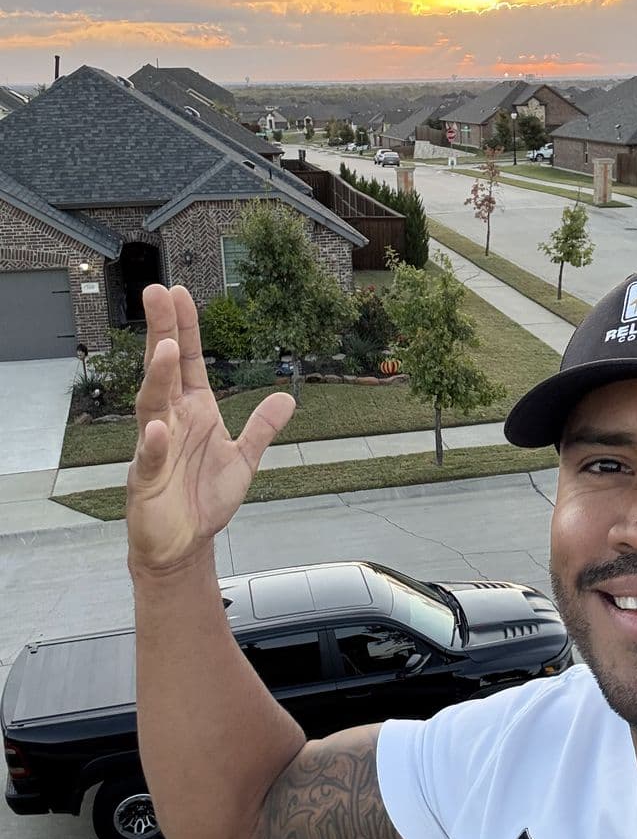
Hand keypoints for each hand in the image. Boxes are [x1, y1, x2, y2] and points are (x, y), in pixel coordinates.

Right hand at [127, 285, 295, 573]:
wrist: (185, 544)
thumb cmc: (203, 499)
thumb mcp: (243, 459)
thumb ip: (262, 428)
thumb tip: (288, 398)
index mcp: (194, 411)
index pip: (188, 362)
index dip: (185, 328)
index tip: (179, 293)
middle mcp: (171, 421)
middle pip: (164, 370)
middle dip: (162, 332)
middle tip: (157, 294)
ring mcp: (154, 448)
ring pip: (152, 405)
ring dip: (158, 377)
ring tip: (164, 349)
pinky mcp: (146, 479)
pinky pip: (149, 457)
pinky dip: (153, 442)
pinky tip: (158, 427)